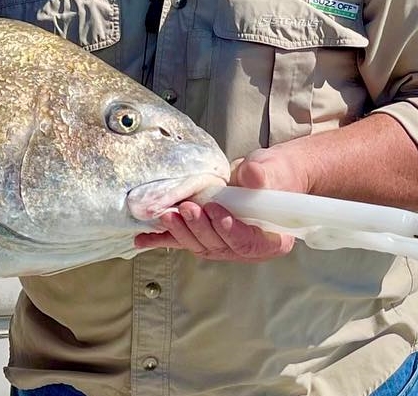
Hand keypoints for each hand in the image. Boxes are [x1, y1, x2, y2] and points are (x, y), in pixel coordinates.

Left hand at [133, 148, 305, 262]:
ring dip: (180, 232)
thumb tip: (251, 176)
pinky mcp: (204, 235)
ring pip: (199, 244)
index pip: (249, 243)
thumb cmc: (274, 175)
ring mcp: (223, 244)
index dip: (232, 231)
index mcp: (270, 239)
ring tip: (167, 215)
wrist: (264, 175)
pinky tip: (143, 239)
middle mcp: (245, 246)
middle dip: (200, 228)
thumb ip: (263, 175)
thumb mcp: (273, 171)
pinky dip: (162, 239)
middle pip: (220, 246)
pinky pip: (183, 240)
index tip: (216, 212)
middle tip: (187, 209)